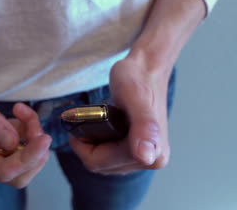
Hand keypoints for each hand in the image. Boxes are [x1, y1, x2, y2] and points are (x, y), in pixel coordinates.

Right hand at [0, 57, 51, 187]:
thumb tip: (12, 142)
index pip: (1, 171)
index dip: (25, 159)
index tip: (42, 140)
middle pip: (14, 171)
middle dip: (32, 154)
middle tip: (39, 132)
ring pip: (18, 152)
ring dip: (31, 135)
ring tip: (25, 112)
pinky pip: (17, 135)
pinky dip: (26, 125)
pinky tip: (19, 109)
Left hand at [70, 57, 170, 174]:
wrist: (146, 70)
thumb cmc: (137, 79)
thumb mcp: (134, 97)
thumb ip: (143, 127)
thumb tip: (146, 157)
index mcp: (153, 153)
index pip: (100, 162)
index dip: (84, 144)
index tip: (83, 122)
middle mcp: (153, 160)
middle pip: (101, 164)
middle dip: (89, 143)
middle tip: (89, 119)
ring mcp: (146, 157)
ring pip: (103, 162)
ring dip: (94, 143)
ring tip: (97, 121)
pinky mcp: (138, 152)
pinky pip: (109, 156)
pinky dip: (101, 142)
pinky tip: (104, 126)